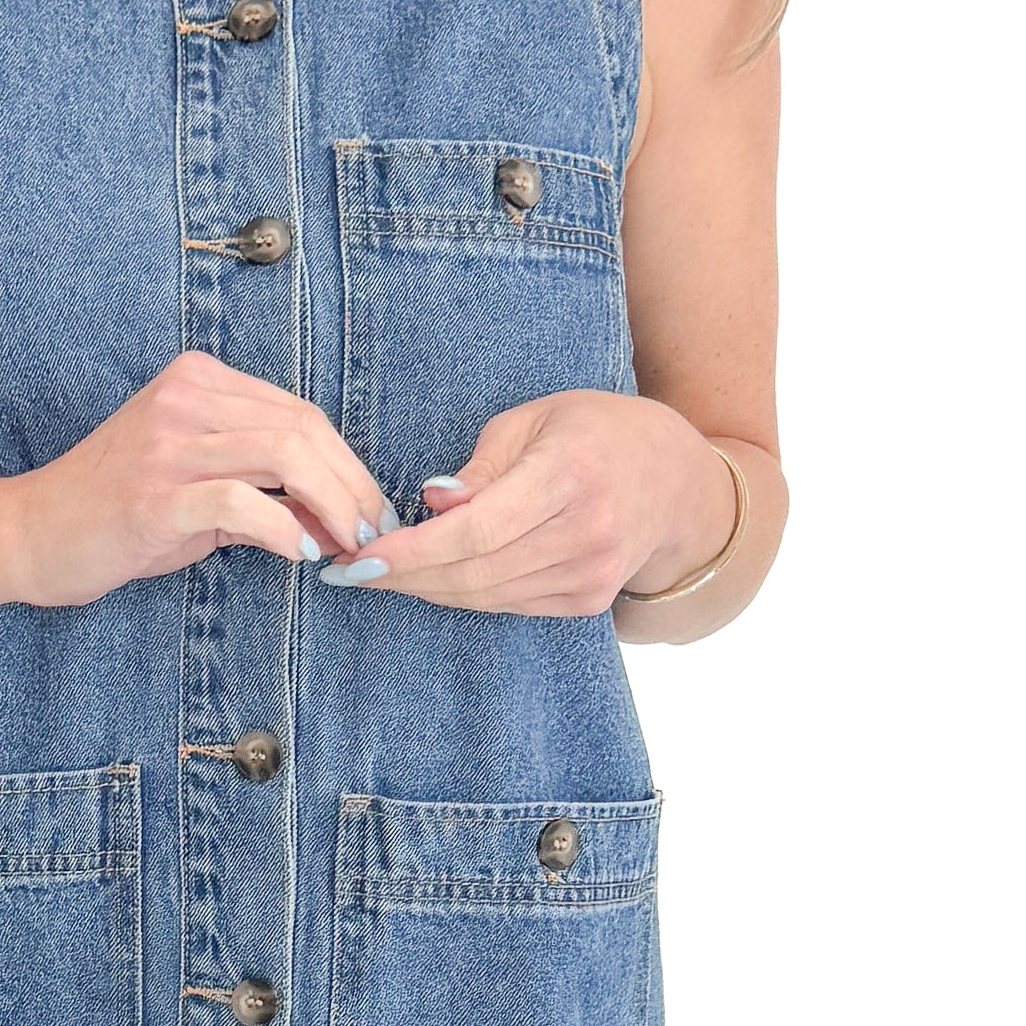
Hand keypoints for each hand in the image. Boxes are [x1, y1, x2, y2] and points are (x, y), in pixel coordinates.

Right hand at [6, 349, 396, 608]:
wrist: (31, 533)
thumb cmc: (116, 511)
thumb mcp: (197, 485)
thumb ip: (264, 487)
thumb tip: (339, 515)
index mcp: (199, 381)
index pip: (300, 412)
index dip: (347, 464)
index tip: (369, 509)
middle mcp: (185, 398)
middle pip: (303, 429)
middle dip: (352, 486)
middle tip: (372, 534)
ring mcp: (168, 443)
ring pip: (284, 455)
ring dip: (332, 506)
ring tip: (347, 545)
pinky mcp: (156, 494)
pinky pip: (242, 501)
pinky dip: (284, 529)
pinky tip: (299, 553)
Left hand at [316, 390, 737, 615]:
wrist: (678, 480)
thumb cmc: (597, 433)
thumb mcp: (536, 421)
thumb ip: (481, 467)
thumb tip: (430, 505)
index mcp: (569, 476)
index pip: (475, 531)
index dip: (410, 553)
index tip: (357, 560)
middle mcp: (586, 534)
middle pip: (473, 572)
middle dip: (401, 577)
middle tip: (347, 570)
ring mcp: (592, 576)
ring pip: (484, 597)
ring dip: (424, 589)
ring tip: (377, 572)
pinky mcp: (589, 602)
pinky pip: (507, 605)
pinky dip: (462, 593)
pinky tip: (430, 577)